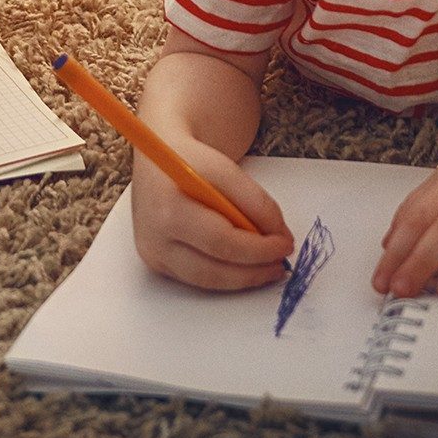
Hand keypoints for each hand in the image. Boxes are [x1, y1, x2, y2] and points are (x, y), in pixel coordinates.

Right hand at [130, 136, 292, 291]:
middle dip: (253, 269)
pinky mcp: (156, 262)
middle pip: (211, 268)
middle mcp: (153, 234)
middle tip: (280, 262)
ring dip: (243, 278)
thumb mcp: (226, 169)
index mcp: (168, 205)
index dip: (258, 248)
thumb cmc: (191, 160)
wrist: (158, 159)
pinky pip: (197, 278)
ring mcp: (152, 251)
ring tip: (268, 268)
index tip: (284, 244)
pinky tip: (245, 266)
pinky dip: (226, 275)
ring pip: (206, 279)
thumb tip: (278, 236)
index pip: (220, 239)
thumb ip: (254, 202)